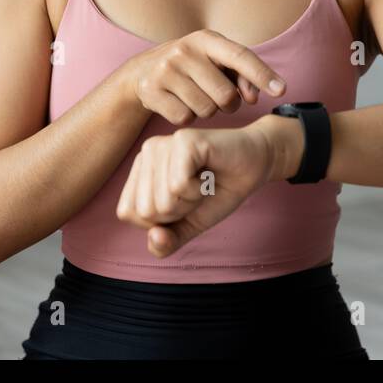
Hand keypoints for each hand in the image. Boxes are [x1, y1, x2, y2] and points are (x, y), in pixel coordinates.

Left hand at [115, 117, 288, 256]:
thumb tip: (155, 238)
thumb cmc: (218, 192)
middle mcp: (146, 152)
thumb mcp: (188, 225)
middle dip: (178, 211)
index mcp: (139, 170)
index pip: (127, 212)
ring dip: (191, 200)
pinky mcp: (182, 140)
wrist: (255, 167)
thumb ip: (166, 242)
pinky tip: (208, 174)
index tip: (183, 200)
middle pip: (145, 210)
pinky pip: (178, 185)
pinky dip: (199, 189)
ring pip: (163, 200)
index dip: (160, 219)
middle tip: (196, 190)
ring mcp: (163, 143)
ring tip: (203, 181)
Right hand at [118, 29, 286, 125]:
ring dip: (206, 111)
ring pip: (206, 110)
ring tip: (194, 97)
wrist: (142, 72)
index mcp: (206, 39)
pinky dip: (187, 117)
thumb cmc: (192, 68)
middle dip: (228, 104)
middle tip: (217, 97)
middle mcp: (184, 50)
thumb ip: (241, 76)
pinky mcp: (151, 90)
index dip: (263, 74)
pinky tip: (178, 104)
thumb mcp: (215, 63)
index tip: (282, 90)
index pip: (240, 56)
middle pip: (226, 95)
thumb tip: (253, 97)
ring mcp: (166, 70)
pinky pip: (184, 118)